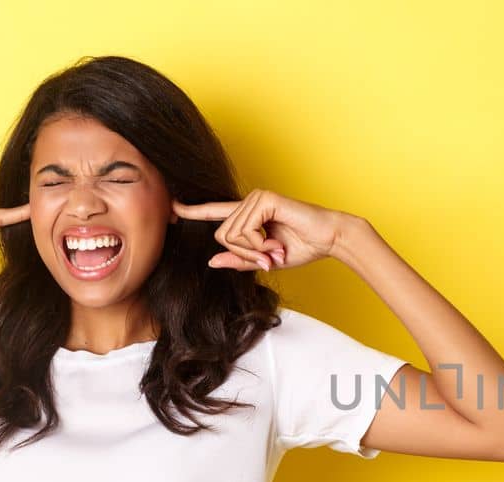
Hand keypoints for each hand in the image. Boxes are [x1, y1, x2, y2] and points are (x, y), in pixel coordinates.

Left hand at [172, 189, 351, 272]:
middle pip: (221, 235)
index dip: (192, 211)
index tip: (173, 207)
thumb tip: (212, 261)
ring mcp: (256, 198)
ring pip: (231, 235)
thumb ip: (240, 260)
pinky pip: (245, 230)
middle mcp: (249, 202)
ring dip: (254, 250)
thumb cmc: (304, 247)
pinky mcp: (264, 199)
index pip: (214, 212)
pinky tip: (276, 241)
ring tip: (276, 249)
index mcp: (248, 215)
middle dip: (244, 253)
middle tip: (269, 256)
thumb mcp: (266, 260)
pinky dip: (259, 243)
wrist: (330, 239)